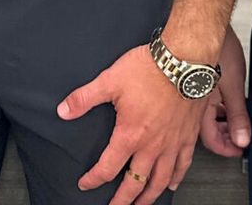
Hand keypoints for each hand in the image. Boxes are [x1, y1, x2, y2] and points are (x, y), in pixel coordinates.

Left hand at [58, 42, 204, 204]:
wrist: (185, 60)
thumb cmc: (149, 69)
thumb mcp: (110, 80)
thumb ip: (84, 98)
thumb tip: (63, 111)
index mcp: (130, 135)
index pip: (108, 168)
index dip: (94, 179)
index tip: (85, 184)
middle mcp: (152, 146)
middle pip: (136, 183)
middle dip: (123, 200)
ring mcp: (172, 144)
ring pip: (161, 181)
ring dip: (149, 196)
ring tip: (142, 204)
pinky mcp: (188, 137)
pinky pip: (183, 166)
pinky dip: (177, 178)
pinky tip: (172, 185)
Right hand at [199, 26, 249, 156]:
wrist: (202, 22)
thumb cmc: (215, 49)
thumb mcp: (234, 86)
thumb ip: (238, 115)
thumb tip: (243, 139)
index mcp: (200, 110)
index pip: (211, 141)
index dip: (228, 148)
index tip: (240, 148)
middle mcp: (192, 103)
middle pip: (207, 130)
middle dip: (225, 134)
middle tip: (240, 135)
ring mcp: (192, 90)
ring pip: (206, 114)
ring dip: (222, 119)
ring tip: (237, 116)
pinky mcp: (195, 77)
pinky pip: (204, 99)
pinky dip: (217, 103)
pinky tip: (227, 96)